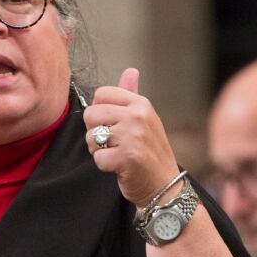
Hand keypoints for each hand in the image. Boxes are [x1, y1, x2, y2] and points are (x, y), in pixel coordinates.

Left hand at [83, 68, 179, 207]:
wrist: (165, 186)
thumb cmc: (149, 152)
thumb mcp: (144, 119)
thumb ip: (131, 95)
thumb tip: (130, 70)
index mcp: (141, 104)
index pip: (101, 93)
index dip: (99, 112)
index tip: (112, 124)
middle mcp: (138, 116)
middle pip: (91, 114)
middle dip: (95, 132)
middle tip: (113, 143)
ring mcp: (133, 136)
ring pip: (91, 137)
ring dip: (98, 150)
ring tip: (117, 154)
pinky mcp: (127, 157)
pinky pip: (97, 158)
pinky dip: (104, 166)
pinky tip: (120, 167)